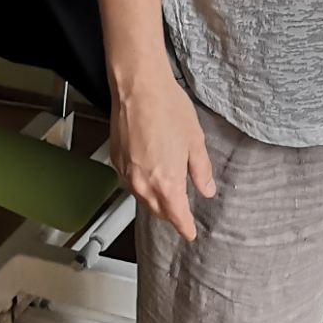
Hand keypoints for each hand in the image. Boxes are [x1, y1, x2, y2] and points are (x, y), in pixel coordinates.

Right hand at [110, 72, 214, 240]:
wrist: (138, 88)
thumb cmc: (168, 109)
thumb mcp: (195, 140)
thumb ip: (201, 170)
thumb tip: (206, 190)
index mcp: (167, 181)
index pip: (176, 216)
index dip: (185, 227)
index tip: (190, 233)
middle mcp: (144, 183)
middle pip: (158, 211)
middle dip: (170, 215)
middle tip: (181, 214)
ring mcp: (127, 174)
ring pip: (143, 199)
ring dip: (155, 201)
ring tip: (167, 195)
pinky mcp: (116, 162)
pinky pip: (131, 184)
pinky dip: (142, 186)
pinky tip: (150, 175)